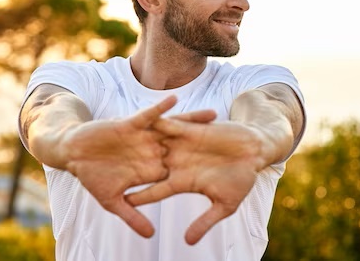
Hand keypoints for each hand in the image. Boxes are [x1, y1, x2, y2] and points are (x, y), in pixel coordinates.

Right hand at [62, 96, 216, 237]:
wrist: (74, 153)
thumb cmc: (92, 176)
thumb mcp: (112, 201)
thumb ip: (132, 216)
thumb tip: (150, 237)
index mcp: (149, 170)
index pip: (179, 171)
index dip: (201, 171)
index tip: (225, 172)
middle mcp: (151, 152)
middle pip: (184, 146)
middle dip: (206, 144)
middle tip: (232, 141)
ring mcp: (142, 137)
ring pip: (172, 129)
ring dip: (192, 121)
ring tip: (215, 115)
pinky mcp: (130, 125)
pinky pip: (150, 116)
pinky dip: (162, 109)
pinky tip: (176, 100)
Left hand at [126, 117, 264, 244]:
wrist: (254, 152)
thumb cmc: (241, 179)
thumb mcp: (224, 205)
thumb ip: (205, 222)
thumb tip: (188, 242)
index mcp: (183, 182)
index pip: (155, 191)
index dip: (139, 197)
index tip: (121, 202)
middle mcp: (177, 163)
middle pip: (147, 166)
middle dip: (128, 167)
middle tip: (105, 169)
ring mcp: (182, 146)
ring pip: (153, 143)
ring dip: (136, 141)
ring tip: (113, 138)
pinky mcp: (189, 129)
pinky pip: (169, 123)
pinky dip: (156, 119)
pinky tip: (138, 117)